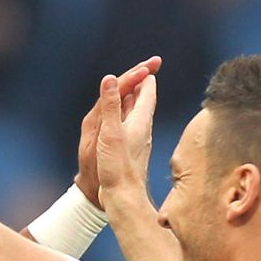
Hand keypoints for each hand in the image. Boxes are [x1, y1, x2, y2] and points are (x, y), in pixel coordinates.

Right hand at [96, 71, 157, 210]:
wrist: (123, 197)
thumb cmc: (117, 167)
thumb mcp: (110, 133)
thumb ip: (111, 106)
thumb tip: (111, 78)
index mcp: (139, 120)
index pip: (147, 91)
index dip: (146, 75)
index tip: (150, 62)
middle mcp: (142, 128)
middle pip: (144, 100)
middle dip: (141, 84)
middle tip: (143, 69)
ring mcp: (138, 139)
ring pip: (137, 113)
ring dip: (133, 99)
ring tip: (132, 88)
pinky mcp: (132, 150)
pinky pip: (131, 125)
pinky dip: (127, 115)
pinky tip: (123, 120)